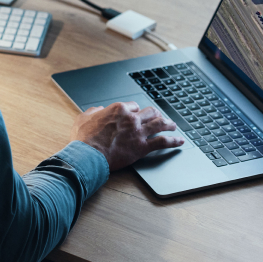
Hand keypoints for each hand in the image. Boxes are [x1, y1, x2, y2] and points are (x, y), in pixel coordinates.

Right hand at [70, 101, 184, 170]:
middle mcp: (131, 118)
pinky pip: (162, 142)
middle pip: (150, 112)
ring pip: (160, 124)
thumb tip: (97, 110)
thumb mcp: (83, 118)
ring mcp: (138, 132)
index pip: (134, 106)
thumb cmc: (84, 138)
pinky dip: (173, 141)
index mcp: (118, 109)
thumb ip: (92, 112)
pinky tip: (179, 141)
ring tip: (173, 126)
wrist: (88, 155)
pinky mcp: (142, 147)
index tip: (137, 114)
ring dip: (169, 124)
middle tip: (159, 117)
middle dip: (156, 114)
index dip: (136, 111)